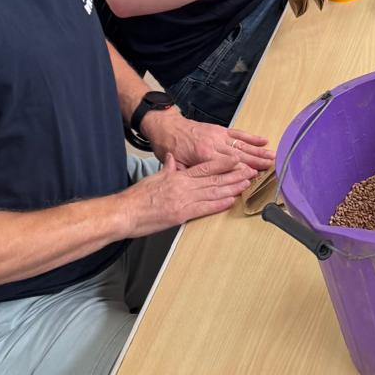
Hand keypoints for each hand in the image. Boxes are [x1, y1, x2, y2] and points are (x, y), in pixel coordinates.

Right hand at [123, 155, 251, 237]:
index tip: (237, 160)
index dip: (223, 163)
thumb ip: (166, 168)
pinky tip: (230, 200)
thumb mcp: (153, 177)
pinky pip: (204, 208)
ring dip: (231, 188)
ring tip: (246, 183)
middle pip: (214, 178)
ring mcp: (183, 200)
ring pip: (213, 192)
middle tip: (249, 171)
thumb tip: (171, 159)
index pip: (205, 166)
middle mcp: (183, 186)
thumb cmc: (137, 197)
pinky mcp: (181, 215)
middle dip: (234, 175)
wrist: (125, 212)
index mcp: (177, 176)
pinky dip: (219, 204)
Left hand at [171, 118, 272, 175]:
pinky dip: (251, 137)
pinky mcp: (219, 130)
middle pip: (239, 155)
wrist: (166, 127)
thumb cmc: (171, 147)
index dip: (241, 171)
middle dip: (256, 161)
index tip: (255, 176)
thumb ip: (194, 175)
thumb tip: (207, 186)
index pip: (227, 166)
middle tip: (271, 167)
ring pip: (242, 144)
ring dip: (258, 151)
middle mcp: (213, 144)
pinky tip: (263, 141)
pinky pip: (238, 133)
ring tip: (272, 156)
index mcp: (203, 155)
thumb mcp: (178, 165)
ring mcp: (218, 136)